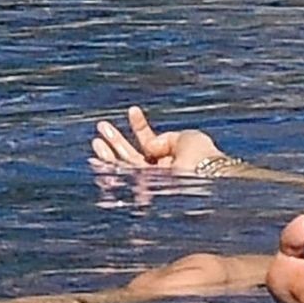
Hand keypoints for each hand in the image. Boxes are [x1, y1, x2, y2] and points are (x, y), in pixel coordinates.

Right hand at [89, 106, 224, 174]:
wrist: (207, 179)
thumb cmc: (203, 158)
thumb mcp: (187, 137)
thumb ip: (164, 138)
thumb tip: (149, 146)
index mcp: (172, 159)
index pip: (150, 142)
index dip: (139, 126)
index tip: (132, 110)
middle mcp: (162, 173)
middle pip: (133, 157)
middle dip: (116, 142)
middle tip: (101, 126)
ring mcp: (154, 183)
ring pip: (125, 168)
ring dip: (108, 154)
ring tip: (96, 141)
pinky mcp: (146, 192)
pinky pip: (124, 179)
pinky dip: (109, 169)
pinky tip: (96, 159)